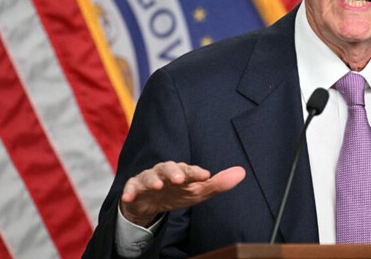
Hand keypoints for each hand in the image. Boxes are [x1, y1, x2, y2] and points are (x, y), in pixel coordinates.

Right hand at [119, 162, 245, 226]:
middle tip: (179, 179)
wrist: (151, 202)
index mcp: (182, 171)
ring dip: (153, 180)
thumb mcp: (199, 191)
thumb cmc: (178, 192)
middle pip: (169, 168)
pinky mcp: (134, 188)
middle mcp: (165, 172)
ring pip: (150, 176)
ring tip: (157, 186)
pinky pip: (130, 189)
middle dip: (174, 172)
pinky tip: (128, 197)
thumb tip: (242, 172)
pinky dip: (129, 192)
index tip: (205, 175)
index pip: (190, 170)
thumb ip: (218, 183)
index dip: (196, 172)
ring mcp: (148, 179)